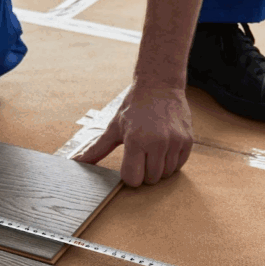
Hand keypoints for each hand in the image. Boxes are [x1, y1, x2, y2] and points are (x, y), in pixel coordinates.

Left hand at [72, 85, 193, 186]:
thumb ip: (97, 149)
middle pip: (151, 179)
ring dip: (159, 167)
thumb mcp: (114, 127)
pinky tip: (165, 147)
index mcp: (136, 140)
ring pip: (166, 174)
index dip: (130, 175)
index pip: (133, 179)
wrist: (160, 86)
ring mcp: (174, 142)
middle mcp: (157, 142)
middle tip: (142, 154)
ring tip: (154, 149)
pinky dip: (172, 161)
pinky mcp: (188, 141)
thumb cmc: (134, 107)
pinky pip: (180, 165)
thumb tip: (76, 161)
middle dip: (145, 172)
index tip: (130, 163)